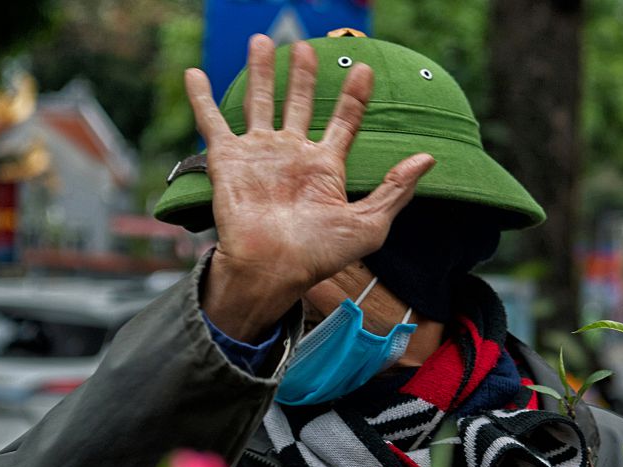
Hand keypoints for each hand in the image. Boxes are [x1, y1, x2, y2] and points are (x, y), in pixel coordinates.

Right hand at [186, 35, 434, 338]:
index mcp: (325, 168)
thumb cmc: (320, 254)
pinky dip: (202, 98)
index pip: (343, 122)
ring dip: (261, 73)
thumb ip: (396, 189)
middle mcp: (292, 156)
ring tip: (262, 42)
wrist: (273, 267)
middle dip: (303, 76)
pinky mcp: (228, 159)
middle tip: (306, 49)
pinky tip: (194, 74)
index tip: (364, 70)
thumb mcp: (370, 224)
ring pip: (260, 102)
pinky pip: (212, 122)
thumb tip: (428, 159)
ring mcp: (259, 154)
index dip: (354, 97)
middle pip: (300, 104)